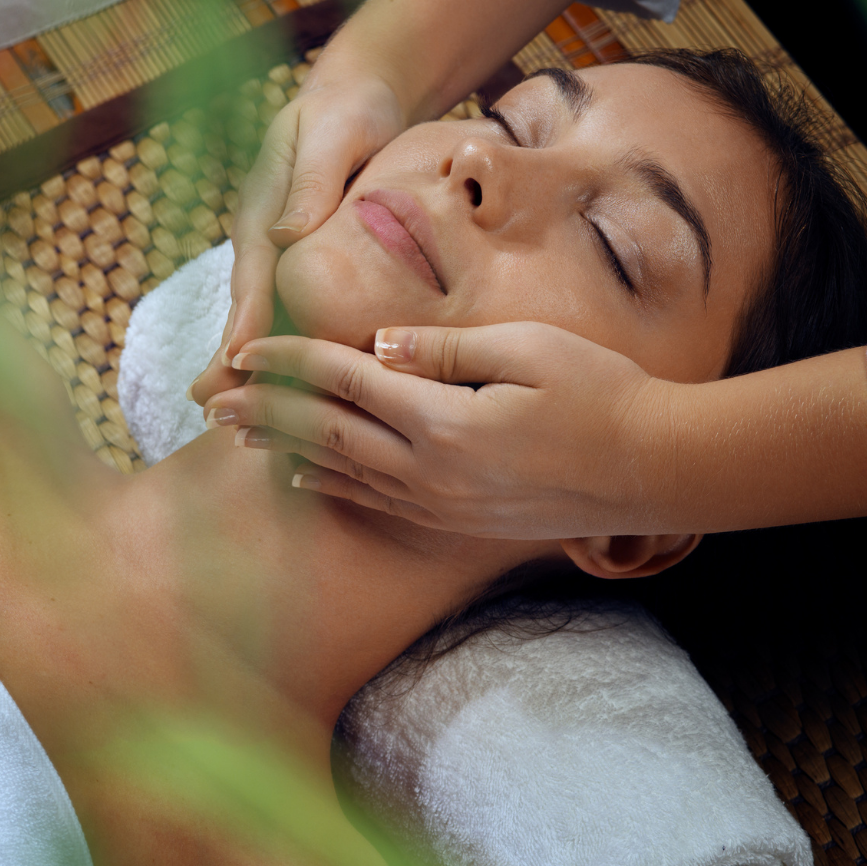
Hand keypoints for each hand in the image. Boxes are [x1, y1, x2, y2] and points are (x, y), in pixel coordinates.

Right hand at [191, 69, 405, 403]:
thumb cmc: (346, 111)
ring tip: (242, 414)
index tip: (235, 360)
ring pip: (268, 315)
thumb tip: (287, 233)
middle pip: (249, 307)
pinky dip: (291, 345)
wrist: (360, 96)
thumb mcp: (331, 133)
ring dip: (256, 362)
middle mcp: (267, 240)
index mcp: (264, 212)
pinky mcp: (307, 262)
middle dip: (230, 357)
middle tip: (210, 407)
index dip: (246, 320)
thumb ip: (311, 180)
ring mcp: (282, 254)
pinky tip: (296, 385)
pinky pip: (297, 308)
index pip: (253, 275)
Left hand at [196, 322, 677, 539]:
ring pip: (340, 475)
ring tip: (239, 437)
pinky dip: (330, 488)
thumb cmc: (602, 395)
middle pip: (323, 436)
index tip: (243, 349)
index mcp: (442, 420)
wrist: (655, 470)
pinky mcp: (456, 521)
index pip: (342, 381)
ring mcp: (441, 504)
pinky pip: (375, 503)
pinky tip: (305, 481)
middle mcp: (429, 471)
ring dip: (284, 453)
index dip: (288, 361)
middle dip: (264, 412)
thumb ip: (446, 349)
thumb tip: (379, 345)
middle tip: (211, 399)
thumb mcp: (529, 350)